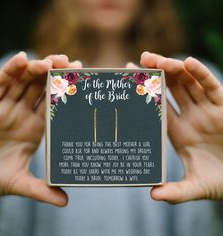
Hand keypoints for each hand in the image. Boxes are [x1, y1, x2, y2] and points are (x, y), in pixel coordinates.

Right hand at [0, 52, 81, 206]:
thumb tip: (65, 202)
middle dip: (55, 74)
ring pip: (24, 82)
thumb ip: (41, 190)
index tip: (81, 82)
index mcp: (36, 128)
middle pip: (42, 88)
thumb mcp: (18, 183)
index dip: (67, 93)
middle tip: (71, 63)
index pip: (54, 106)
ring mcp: (7, 107)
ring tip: (51, 60)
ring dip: (37, 68)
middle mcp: (24, 114)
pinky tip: (22, 59)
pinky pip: (0, 84)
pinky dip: (10, 71)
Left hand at [140, 52, 222, 202]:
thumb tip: (153, 196)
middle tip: (140, 61)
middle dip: (156, 73)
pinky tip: (188, 62)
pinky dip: (200, 73)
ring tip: (159, 59)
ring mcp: (206, 109)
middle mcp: (188, 116)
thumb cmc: (219, 181)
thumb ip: (176, 192)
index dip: (144, 93)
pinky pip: (211, 86)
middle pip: (170, 88)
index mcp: (176, 130)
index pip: (156, 106)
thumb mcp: (195, 187)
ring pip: (188, 82)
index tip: (130, 79)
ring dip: (174, 68)